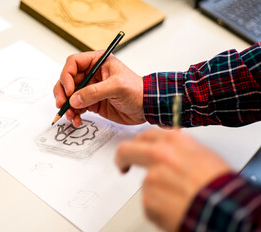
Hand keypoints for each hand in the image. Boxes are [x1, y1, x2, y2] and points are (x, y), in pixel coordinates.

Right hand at [53, 51, 145, 126]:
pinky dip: (74, 114)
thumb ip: (94, 92)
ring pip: (69, 95)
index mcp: (98, 62)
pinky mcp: (92, 102)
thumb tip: (74, 99)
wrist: (146, 107)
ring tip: (71, 115)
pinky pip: (76, 107)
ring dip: (66, 106)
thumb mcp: (117, 87)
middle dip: (63, 93)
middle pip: (67, 80)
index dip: (67, 76)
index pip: (73, 63)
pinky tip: (77, 120)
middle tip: (62, 104)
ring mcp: (90, 89)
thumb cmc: (137, 91)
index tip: (69, 91)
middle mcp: (92, 74)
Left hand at [115, 129, 230, 231]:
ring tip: (179, 196)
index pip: (144, 136)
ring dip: (156, 190)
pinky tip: (176, 207)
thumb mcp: (202, 153)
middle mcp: (159, 155)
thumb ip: (178, 148)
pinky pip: (149, 203)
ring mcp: (152, 177)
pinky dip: (159, 207)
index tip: (133, 149)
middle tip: (123, 166)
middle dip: (121, 158)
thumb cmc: (219, 183)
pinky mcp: (148, 199)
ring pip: (145, 182)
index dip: (137, 144)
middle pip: (126, 151)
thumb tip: (168, 148)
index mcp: (174, 140)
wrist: (225, 209)